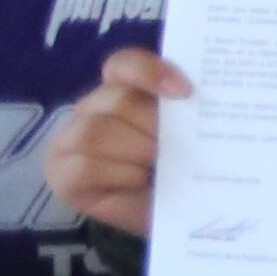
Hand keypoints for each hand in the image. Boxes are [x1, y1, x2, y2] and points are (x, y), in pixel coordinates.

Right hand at [43, 50, 181, 236]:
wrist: (172, 211)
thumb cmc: (182, 166)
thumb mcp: (191, 134)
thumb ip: (190, 112)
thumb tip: (213, 102)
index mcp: (124, 87)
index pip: (124, 64)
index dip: (151, 72)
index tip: (186, 91)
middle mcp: (93, 107)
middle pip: (117, 99)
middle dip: (154, 123)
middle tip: (182, 145)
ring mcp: (71, 140)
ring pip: (96, 131)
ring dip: (138, 150)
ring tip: (163, 164)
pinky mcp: (63, 174)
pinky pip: (85, 167)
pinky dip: (121, 174)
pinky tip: (141, 181)